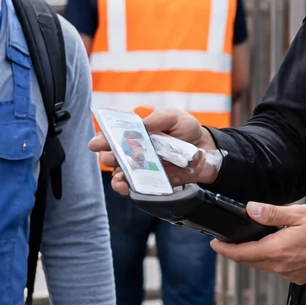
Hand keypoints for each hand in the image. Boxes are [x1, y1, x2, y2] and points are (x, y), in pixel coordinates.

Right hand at [87, 107, 219, 194]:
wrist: (207, 152)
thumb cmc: (187, 130)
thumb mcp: (176, 117)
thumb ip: (161, 117)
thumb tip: (143, 122)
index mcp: (137, 131)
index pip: (115, 133)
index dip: (104, 136)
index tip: (98, 142)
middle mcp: (134, 149)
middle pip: (113, 153)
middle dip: (108, 156)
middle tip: (109, 157)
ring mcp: (141, 166)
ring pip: (120, 172)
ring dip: (116, 175)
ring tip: (119, 177)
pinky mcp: (150, 181)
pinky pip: (134, 186)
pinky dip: (128, 187)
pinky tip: (127, 187)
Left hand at [211, 202, 305, 284]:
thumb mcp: (300, 214)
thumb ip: (272, 213)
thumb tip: (251, 210)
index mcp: (277, 251)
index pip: (241, 254)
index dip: (224, 249)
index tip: (214, 243)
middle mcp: (281, 267)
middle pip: (250, 261)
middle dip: (236, 252)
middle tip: (228, 242)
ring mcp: (290, 274)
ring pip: (264, 266)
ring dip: (255, 256)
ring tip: (252, 242)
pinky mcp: (300, 277)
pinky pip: (278, 270)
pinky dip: (271, 260)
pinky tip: (278, 249)